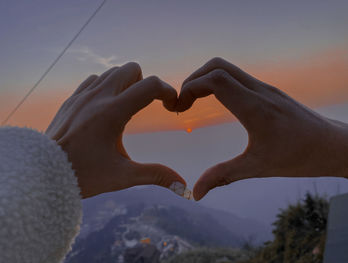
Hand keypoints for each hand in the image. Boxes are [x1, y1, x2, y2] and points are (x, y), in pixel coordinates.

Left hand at [46, 63, 185, 197]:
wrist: (43, 172)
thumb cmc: (83, 175)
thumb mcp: (123, 176)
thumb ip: (155, 176)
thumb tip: (183, 186)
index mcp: (113, 113)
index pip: (150, 86)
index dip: (168, 92)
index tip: (171, 107)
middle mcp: (98, 97)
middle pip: (132, 69)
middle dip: (145, 84)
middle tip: (144, 108)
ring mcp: (83, 95)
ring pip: (113, 72)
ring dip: (125, 84)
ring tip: (125, 109)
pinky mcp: (72, 98)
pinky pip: (95, 79)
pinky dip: (106, 87)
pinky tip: (105, 109)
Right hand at [176, 57, 347, 200]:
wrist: (334, 145)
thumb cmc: (300, 156)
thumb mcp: (258, 167)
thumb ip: (223, 176)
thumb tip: (197, 192)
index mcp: (254, 108)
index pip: (215, 79)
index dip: (190, 88)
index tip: (180, 108)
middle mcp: (259, 91)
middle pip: (217, 65)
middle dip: (193, 79)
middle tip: (183, 102)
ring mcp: (265, 88)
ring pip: (228, 68)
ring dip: (205, 79)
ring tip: (194, 101)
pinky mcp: (269, 91)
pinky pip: (238, 77)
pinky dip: (219, 83)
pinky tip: (216, 102)